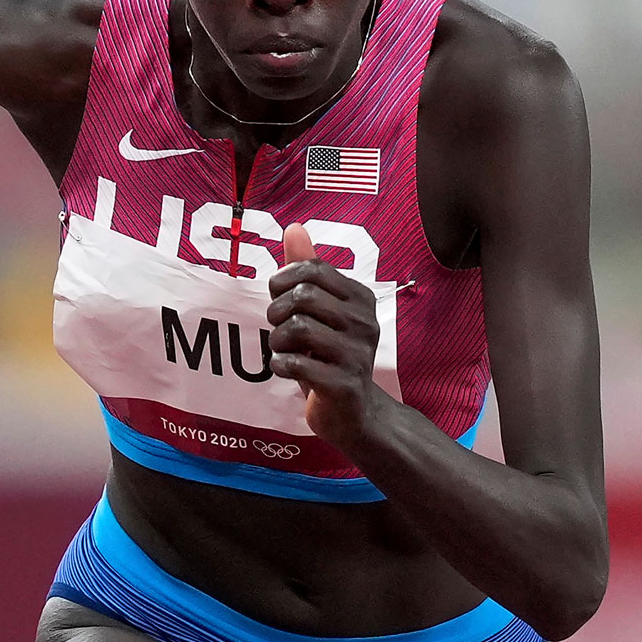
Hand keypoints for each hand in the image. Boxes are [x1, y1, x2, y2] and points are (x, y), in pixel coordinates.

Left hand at [266, 224, 383, 444]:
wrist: (355, 413)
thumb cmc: (331, 355)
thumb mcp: (322, 310)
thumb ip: (307, 270)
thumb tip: (294, 227)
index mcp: (361, 298)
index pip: (311, 269)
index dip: (283, 281)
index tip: (279, 299)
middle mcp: (365, 323)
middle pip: (303, 297)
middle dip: (277, 312)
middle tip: (278, 329)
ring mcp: (357, 355)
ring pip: (297, 328)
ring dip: (276, 341)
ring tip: (282, 350)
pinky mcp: (343, 385)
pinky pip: (296, 364)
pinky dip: (280, 365)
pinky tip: (286, 369)